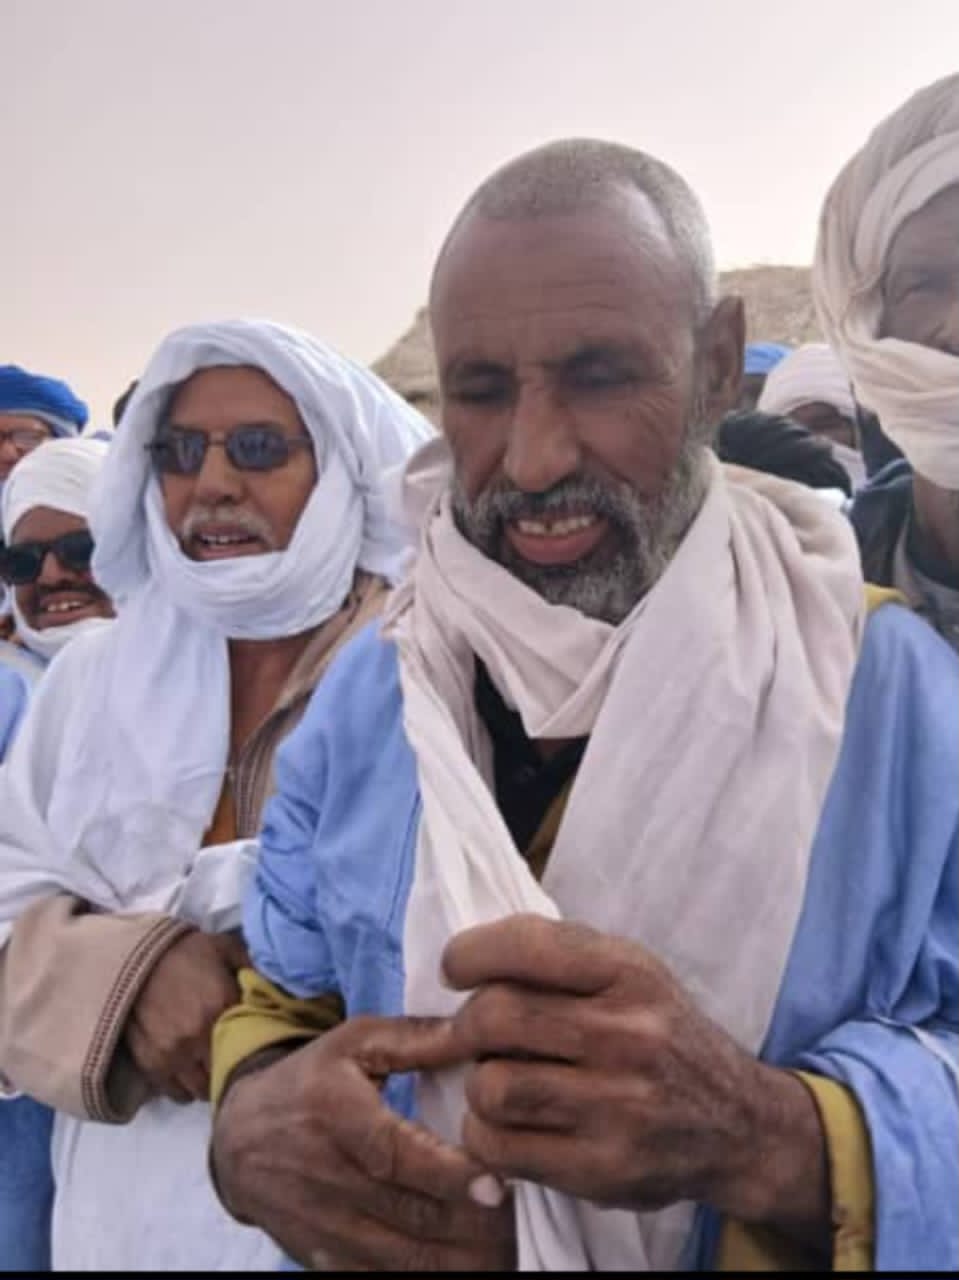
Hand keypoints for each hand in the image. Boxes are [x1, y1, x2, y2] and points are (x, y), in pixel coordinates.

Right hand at [124, 929, 248, 1103]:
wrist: (137, 956)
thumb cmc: (186, 952)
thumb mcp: (226, 948)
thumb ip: (253, 969)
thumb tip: (279, 988)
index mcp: (223, 1005)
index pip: (252, 1043)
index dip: (258, 1047)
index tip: (260, 1047)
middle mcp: (200, 1035)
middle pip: (228, 1072)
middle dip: (234, 1068)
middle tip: (236, 1061)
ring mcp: (174, 1053)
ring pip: (203, 1090)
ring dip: (210, 1083)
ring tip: (213, 1070)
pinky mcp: (151, 1063)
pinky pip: (176, 1094)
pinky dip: (186, 1089)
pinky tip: (191, 1075)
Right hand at [212, 1015, 515, 1269]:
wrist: (239, 1135)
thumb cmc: (311, 1079)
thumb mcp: (355, 1041)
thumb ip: (418, 1037)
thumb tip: (479, 1028)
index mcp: (335, 1111)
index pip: (396, 1154)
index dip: (449, 1175)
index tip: (498, 1185)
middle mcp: (323, 1173)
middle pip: (406, 1214)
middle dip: (468, 1227)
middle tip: (517, 1224)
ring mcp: (319, 1222)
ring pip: (396, 1258)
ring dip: (453, 1262)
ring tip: (503, 1253)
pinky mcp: (318, 1256)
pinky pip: (373, 1279)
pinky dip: (417, 1279)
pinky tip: (458, 1269)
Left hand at [444, 915, 828, 1235]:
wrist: (740, 1125)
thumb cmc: (663, 1036)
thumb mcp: (631, 974)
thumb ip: (557, 957)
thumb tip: (461, 961)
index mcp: (630, 973)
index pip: (525, 945)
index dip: (469, 954)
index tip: (456, 969)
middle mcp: (628, 1036)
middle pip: (494, 1017)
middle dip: (464, 1026)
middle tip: (471, 1035)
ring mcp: (618, 1107)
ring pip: (490, 1086)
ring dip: (478, 1084)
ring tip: (500, 1081)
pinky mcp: (603, 1170)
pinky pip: (498, 1148)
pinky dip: (484, 1135)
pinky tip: (509, 1125)